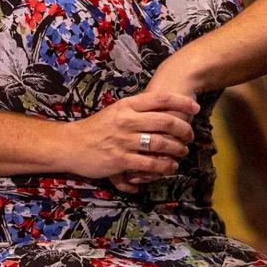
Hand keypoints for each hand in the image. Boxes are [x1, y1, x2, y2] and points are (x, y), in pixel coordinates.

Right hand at [66, 90, 197, 192]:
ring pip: (160, 144)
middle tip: (190, 136)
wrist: (70, 144)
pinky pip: (149, 164)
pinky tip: (169, 167)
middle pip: (165, 122)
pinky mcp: (120, 160)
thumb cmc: (96, 127)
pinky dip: (163, 167)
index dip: (182, 102)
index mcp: (127, 105)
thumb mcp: (116, 111)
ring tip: (182, 153)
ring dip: (177, 150)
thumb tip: (164, 106)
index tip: (195, 108)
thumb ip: (137, 109)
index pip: (160, 98)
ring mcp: (123, 141)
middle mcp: (126, 121)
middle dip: (184, 130)